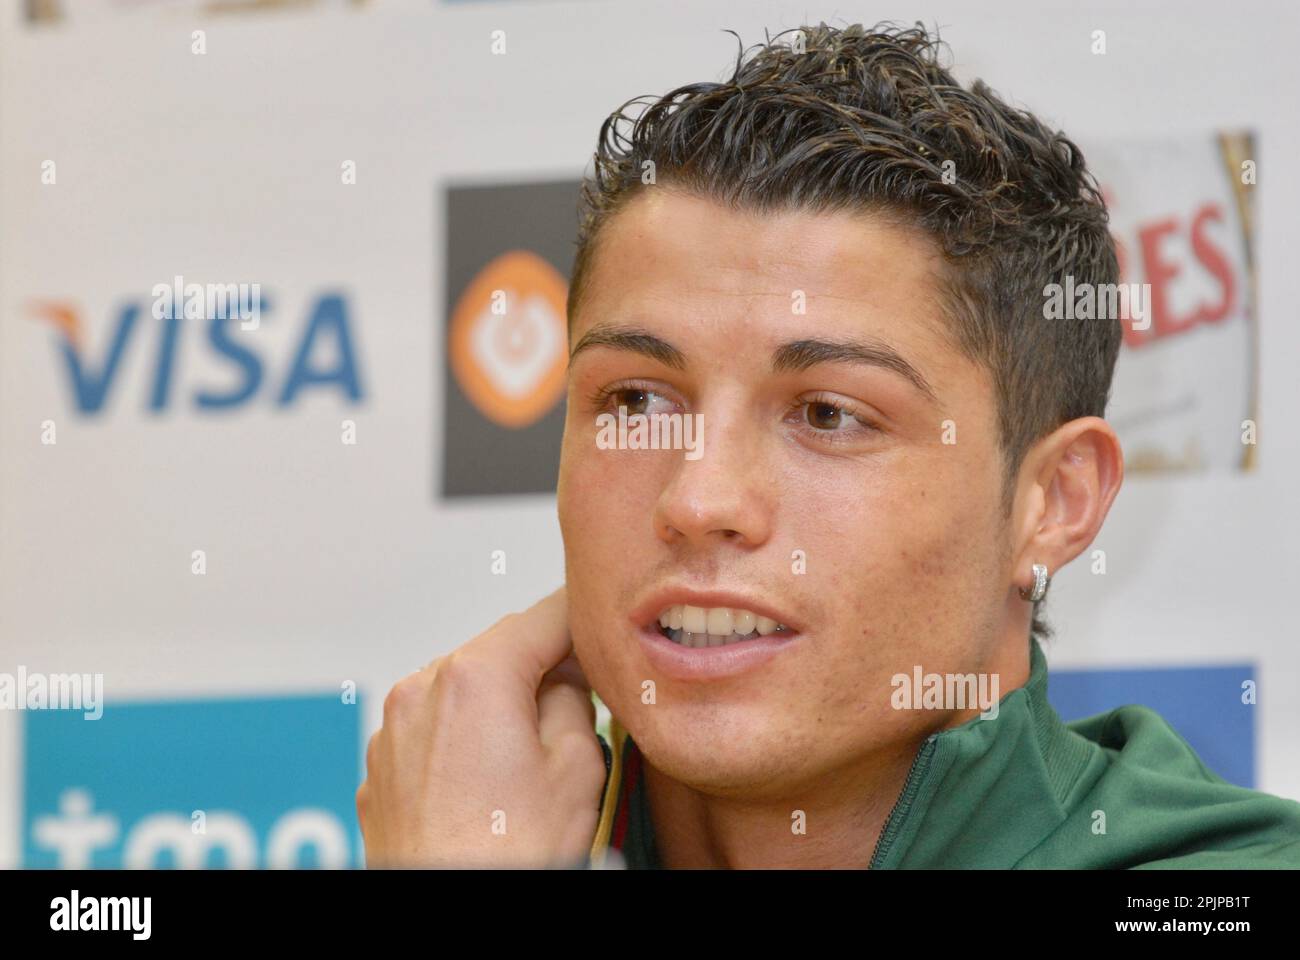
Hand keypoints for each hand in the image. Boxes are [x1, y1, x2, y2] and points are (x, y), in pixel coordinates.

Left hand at [356, 586, 606, 867]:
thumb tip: (565, 679)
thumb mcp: (577, 765)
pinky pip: (431, 732)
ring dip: (497, 705)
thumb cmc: (505, 856)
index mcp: (473, 679)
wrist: (448, 911)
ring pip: (460, 691)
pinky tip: (490, 784)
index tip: (601, 625)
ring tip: (530, 760)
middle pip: (497, 651)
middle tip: (582, 701)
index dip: (582, 619)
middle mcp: (420, 692)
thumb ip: (574, 697)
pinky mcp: (381, 771)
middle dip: (539, 668)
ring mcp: (392, 733)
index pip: (542, 615)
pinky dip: (462, 740)